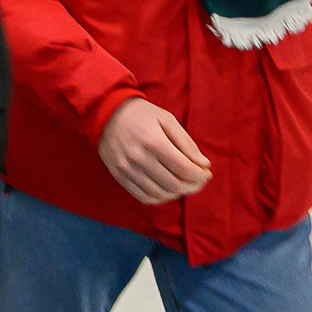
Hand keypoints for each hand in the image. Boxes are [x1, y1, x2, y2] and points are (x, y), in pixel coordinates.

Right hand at [97, 97, 211, 204]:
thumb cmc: (141, 114)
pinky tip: (167, 190)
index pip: (184, 170)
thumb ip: (186, 143)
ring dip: (178, 193)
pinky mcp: (119, 176)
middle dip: (193, 186)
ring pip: (161, 194)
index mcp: (153, 141)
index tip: (206, 172)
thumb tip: (204, 165)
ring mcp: (127, 169)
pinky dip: (160, 198)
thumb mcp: (166, 119)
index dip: (200, 175)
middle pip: (175, 185)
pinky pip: (144, 197)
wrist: (105, 113)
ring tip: (184, 184)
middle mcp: (139, 158)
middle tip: (198, 180)